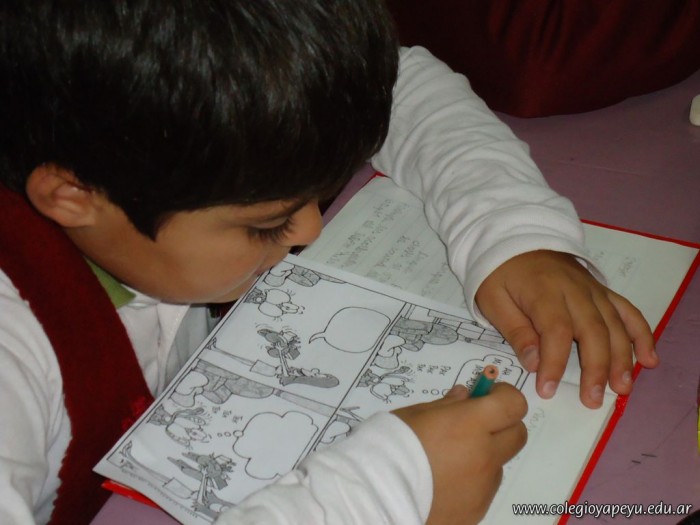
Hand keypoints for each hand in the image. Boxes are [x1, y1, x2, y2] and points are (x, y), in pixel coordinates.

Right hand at [393, 383, 526, 524]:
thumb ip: (447, 404)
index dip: (505, 396)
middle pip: (518, 434)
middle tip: (476, 424)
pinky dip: (472, 480)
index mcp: (471, 424)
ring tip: (450, 458)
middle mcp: (485, 455)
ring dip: (485, 455)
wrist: (379, 493)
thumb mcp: (416, 413)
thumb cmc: (393, 444)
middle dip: (503, 424)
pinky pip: (484, 488)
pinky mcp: (477, 509)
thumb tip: (465, 396)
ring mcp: (483, 486)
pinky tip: (445, 480)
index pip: (513, 404)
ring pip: (499, 463)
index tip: (489, 395)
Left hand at [475, 250, 657, 407]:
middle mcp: (575, 291)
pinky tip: (650, 359)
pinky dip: (642, 335)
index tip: (547, 389)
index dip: (554, 362)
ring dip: (622, 358)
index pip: (555, 330)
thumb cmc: (499, 273)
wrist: (516, 240)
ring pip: (614, 325)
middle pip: (592, 330)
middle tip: (592, 400)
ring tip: (622, 388)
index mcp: (543, 292)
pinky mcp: (602, 291)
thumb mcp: (492, 299)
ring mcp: (592, 290)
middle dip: (595, 368)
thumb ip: (515, 330)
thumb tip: (534, 363)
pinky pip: (628, 311)